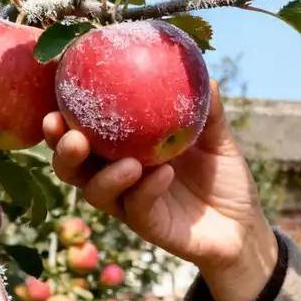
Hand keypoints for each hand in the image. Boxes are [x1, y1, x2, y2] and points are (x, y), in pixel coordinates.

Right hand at [44, 80, 278, 300]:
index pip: (84, 130)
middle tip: (67, 131)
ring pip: (96, 192)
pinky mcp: (149, 227)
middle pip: (73, 165)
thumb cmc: (224, 179)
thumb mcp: (218, 140)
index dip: (64, 114)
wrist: (244, 227)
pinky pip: (137, 208)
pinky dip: (146, 190)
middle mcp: (120, 176)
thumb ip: (208, 111)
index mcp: (126, 148)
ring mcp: (131, 204)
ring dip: (103, 176)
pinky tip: (164, 174)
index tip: (57, 92)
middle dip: (62, 148)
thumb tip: (203, 74)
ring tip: (127, 162)